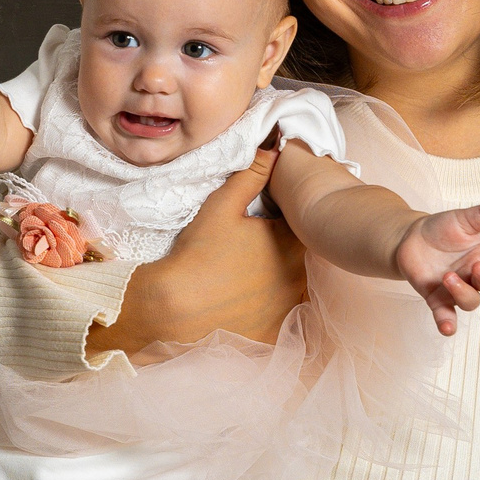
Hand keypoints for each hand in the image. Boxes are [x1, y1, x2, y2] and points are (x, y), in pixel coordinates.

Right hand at [88, 140, 304, 356]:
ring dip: (279, 280)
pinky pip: (281, 320)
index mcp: (291, 243)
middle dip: (283, 250)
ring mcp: (288, 308)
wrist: (175, 306)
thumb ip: (252, 174)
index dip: (287, 220)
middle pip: (300, 257)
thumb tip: (273, 146)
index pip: (304, 225)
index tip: (266, 220)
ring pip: (293, 288)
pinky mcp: (275, 333)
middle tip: (253, 248)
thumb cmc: (199, 253)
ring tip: (248, 276)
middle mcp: (299, 277)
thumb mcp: (222, 206)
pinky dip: (270, 311)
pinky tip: (248, 305)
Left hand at [392, 198, 479, 334]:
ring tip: (448, 278)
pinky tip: (447, 329)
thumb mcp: (461, 219)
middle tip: (475, 268)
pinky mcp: (437, 298)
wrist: (410, 238)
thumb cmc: (442, 228)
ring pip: (470, 301)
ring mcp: (457, 289)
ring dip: (463, 293)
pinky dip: (448, 323)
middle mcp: (474, 275)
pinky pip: (446, 315)